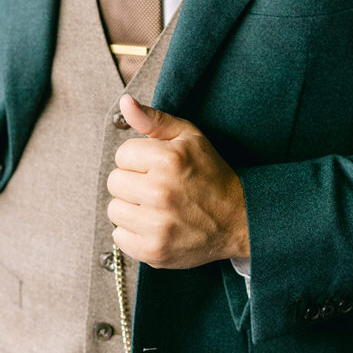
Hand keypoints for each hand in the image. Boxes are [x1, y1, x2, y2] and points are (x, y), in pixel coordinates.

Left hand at [106, 93, 249, 269]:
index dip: (139, 159)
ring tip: (156, 207)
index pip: (122, 154)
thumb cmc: (211, 174)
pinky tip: (155, 225)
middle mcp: (161, 192)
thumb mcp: (189, 137)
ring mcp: (157, 225)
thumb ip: (154, 119)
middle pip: (115, 182)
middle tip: (157, 188)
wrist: (239, 219)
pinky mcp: (154, 251)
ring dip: (131, 208)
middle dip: (133, 182)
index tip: (157, 167)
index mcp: (168, 159)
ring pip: (114, 210)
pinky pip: (119, 237)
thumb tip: (125, 102)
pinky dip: (133, 233)